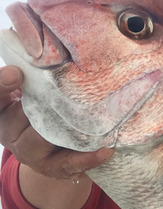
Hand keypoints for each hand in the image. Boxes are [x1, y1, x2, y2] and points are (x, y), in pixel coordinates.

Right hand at [0, 65, 112, 179]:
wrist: (50, 148)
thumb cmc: (44, 106)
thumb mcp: (34, 88)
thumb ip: (38, 70)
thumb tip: (50, 40)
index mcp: (1, 108)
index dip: (2, 85)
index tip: (16, 72)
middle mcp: (9, 131)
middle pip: (20, 118)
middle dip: (43, 105)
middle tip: (66, 94)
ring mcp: (28, 152)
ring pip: (42, 139)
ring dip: (66, 128)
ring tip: (91, 120)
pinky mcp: (50, 167)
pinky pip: (68, 164)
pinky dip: (87, 158)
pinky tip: (106, 150)